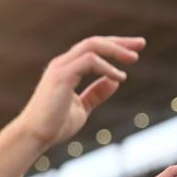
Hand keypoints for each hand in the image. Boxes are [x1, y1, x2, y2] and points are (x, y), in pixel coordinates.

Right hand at [16, 36, 145, 147]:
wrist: (35, 135)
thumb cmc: (54, 125)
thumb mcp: (81, 107)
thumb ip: (95, 94)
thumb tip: (114, 81)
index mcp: (65, 69)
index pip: (92, 49)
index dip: (114, 47)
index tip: (134, 51)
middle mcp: (62, 64)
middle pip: (94, 42)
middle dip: (119, 42)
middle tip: (141, 44)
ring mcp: (60, 68)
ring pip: (92, 45)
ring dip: (115, 50)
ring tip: (133, 60)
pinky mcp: (61, 76)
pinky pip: (89, 61)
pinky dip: (106, 67)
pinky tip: (119, 77)